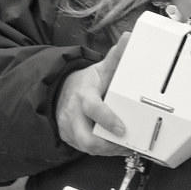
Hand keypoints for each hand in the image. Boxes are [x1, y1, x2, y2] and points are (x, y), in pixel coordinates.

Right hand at [55, 32, 130, 155]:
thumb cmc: (85, 83)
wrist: (60, 91)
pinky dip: (103, 151)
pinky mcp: (70, 139)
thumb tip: (129, 38)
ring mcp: (69, 128)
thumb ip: (116, 57)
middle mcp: (73, 114)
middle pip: (86, 139)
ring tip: (126, 147)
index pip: (93, 109)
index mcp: (83, 95)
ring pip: (87, 148)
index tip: (121, 128)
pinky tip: (116, 147)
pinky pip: (87, 151)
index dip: (107, 120)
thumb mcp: (100, 69)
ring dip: (108, 150)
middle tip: (127, 145)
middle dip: (108, 146)